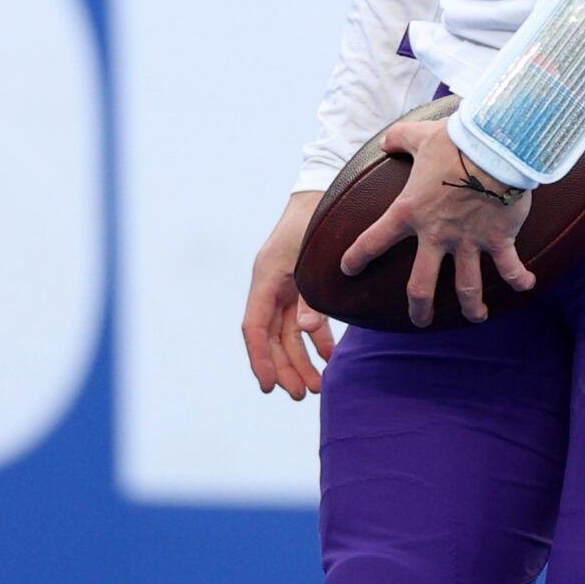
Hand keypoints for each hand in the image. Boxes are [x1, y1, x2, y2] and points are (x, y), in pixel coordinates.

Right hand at [242, 190, 332, 398]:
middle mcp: (271, 285)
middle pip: (272, 337)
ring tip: (318, 385)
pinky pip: (303, 319)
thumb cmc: (317, 219)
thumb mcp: (312, 256)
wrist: (326, 189)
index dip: (260, 359)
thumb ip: (311, 295)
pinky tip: (329, 355)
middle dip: (286, 367)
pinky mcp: (301, 284)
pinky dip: (316, 338)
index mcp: (265, 278)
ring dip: (301, 358)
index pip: (255, 327)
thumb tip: (306, 330)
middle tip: (303, 394)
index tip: (269, 386)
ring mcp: (285, 286)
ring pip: (288, 332)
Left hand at [340, 120, 537, 327]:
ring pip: (466, 287)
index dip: (357, 257)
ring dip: (471, 306)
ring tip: (476, 316)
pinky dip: (519, 279)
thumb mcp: (420, 135)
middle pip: (420, 285)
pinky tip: (526, 286)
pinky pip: (509, 267)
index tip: (348, 270)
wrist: (496, 145)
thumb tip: (385, 141)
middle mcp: (437, 234)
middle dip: (419, 308)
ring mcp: (469, 241)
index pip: (374, 240)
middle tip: (419, 320)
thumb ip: (399, 138)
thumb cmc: (457, 139)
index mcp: (410, 211)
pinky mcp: (499, 238)